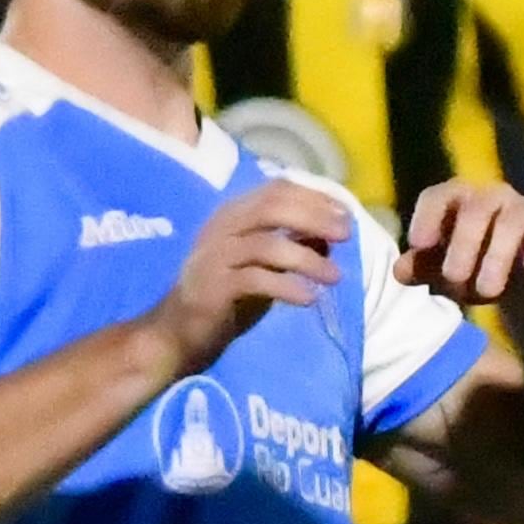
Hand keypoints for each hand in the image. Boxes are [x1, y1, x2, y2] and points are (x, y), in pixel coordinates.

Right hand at [147, 179, 346, 370]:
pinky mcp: (212, 288)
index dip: (314, 197)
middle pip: (273, 207)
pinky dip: (287, 287)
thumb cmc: (225, 296)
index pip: (276, 190)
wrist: (176, 333)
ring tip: (336, 277)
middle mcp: (221, 228)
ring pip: (267, 244)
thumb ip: (291, 244)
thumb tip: (331, 234)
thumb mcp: (263, 265)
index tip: (345, 213)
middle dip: (315, 217)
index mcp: (232, 215)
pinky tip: (309, 298)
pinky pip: (255, 280)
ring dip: (308, 259)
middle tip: (347, 235)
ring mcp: (214, 256)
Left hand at [397, 181, 523, 314]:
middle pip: (475, 208)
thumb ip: (424, 269)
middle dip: (462, 245)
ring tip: (487, 293)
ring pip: (511, 220)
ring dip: (496, 256)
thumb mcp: (445, 275)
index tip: (419, 243)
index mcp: (459, 203)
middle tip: (454, 280)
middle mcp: (492, 198)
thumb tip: (399, 271)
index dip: (427, 216)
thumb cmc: (477, 270)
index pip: (439, 195)